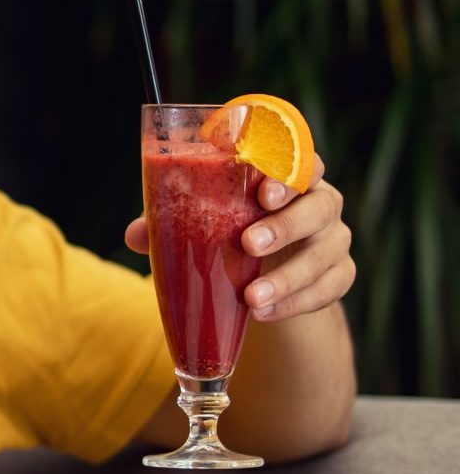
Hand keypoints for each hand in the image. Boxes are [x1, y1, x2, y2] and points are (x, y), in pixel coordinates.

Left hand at [122, 156, 355, 322]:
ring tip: (251, 297)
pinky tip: (264, 313)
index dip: (286, 173)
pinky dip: (297, 302)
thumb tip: (136, 234)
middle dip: (286, 224)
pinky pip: (331, 287)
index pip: (300, 160)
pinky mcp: (338, 274)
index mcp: (286, 176)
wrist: (259, 278)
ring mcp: (333, 238)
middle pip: (320, 204)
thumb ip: (170, 222)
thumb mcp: (199, 224)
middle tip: (248, 244)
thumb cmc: (226, 234)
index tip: (261, 192)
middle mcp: (318, 201)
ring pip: (328, 251)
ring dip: (289, 276)